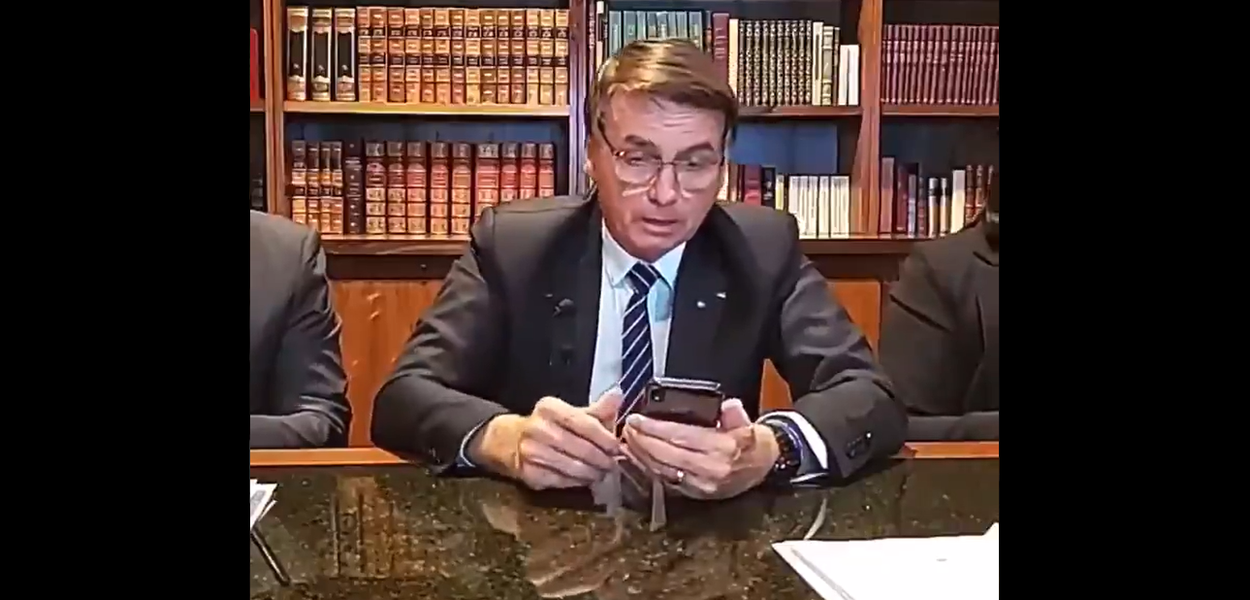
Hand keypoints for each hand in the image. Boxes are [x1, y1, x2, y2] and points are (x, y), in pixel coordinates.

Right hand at [471, 391, 622, 489]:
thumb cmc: (549, 426)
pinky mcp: (529, 473)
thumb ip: (597, 409)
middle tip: (613, 464)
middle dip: (601, 459)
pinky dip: (577, 481)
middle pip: (580, 448)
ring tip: (602, 472)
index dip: (604, 437)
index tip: (617, 447)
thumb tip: (618, 394)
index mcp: (549, 408)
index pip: (584, 423)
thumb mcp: (571, 413)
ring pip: (572, 467)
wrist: (510, 440)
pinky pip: (561, 481)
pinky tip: (586, 479)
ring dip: (592, 472)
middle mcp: (537, 428)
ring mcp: (530, 452)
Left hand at [622, 398, 779, 499]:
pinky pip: (666, 480)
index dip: (655, 428)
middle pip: (667, 454)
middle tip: (627, 427)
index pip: (681, 436)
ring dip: (641, 455)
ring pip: (663, 470)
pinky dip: (648, 468)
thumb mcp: (745, 420)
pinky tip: (637, 457)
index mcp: (723, 448)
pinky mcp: (695, 494)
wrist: (764, 468)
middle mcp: (711, 469)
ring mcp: (702, 485)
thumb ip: (732, 411)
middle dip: (642, 441)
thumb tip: (723, 405)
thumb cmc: (752, 442)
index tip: (637, 419)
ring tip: (627, 440)